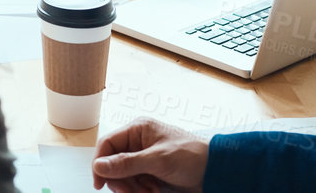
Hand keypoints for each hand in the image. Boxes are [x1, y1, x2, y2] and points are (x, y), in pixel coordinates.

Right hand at [91, 118, 208, 192]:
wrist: (215, 171)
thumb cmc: (192, 156)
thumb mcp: (157, 160)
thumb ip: (127, 163)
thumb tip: (100, 165)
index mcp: (137, 129)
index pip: (107, 144)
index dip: (100, 164)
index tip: (99, 184)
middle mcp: (138, 141)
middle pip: (114, 163)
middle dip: (121, 180)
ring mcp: (144, 156)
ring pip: (124, 175)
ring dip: (133, 187)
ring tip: (149, 192)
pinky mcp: (151, 170)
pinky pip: (135, 182)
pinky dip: (141, 189)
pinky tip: (153, 191)